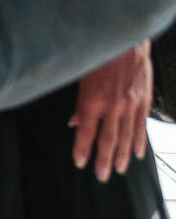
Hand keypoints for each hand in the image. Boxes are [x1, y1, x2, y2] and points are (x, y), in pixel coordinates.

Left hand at [71, 42, 152, 180]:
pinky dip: (139, 141)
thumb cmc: (99, 57)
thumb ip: (79, 103)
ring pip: (126, 136)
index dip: (83, 149)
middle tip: (102, 176)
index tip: (80, 163)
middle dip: (104, 160)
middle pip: (108, 139)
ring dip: (123, 155)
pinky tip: (137, 153)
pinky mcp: (143, 101)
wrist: (126, 42)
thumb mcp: (81, 78)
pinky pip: (141, 126)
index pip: (86, 131)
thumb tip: (75, 122)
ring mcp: (130, 105)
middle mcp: (112, 106)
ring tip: (119, 170)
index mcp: (93, 100)